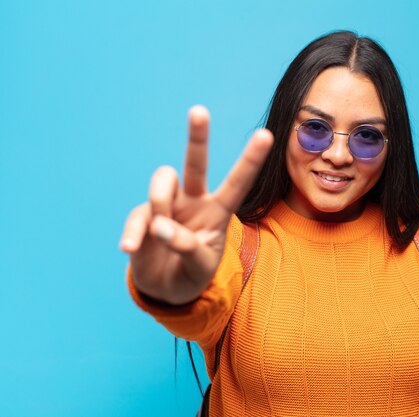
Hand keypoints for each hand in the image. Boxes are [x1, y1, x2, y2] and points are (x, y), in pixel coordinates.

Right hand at [119, 106, 273, 304]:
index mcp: (218, 212)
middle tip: (199, 111)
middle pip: (195, 164)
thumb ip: (186, 247)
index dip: (250, 160)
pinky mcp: (143, 216)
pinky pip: (137, 215)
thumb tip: (159, 225)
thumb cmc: (193, 273)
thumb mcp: (200, 267)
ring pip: (162, 180)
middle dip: (197, 137)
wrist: (166, 288)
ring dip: (160, 203)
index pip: (237, 183)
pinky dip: (133, 233)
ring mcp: (167, 206)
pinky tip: (130, 247)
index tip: (266, 134)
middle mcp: (194, 201)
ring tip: (159, 233)